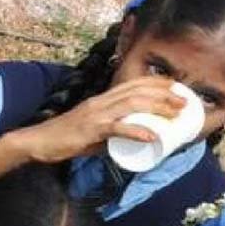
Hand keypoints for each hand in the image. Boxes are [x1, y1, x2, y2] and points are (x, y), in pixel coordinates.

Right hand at [13, 77, 185, 163]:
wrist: (38, 142)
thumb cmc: (65, 139)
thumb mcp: (93, 133)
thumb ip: (111, 135)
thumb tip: (130, 142)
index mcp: (102, 100)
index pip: (134, 84)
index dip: (158, 83)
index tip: (177, 88)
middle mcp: (101, 102)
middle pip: (138, 91)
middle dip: (164, 94)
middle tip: (185, 102)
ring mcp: (95, 114)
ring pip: (132, 104)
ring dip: (157, 107)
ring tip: (176, 114)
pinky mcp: (90, 129)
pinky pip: (116, 128)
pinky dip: (136, 131)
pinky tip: (151, 136)